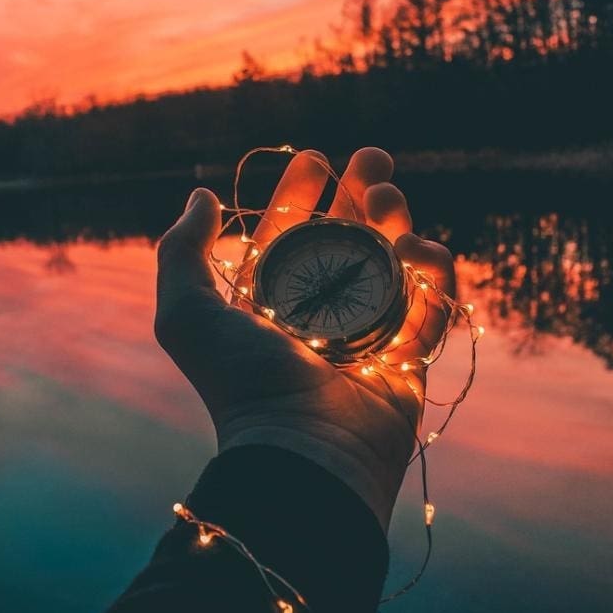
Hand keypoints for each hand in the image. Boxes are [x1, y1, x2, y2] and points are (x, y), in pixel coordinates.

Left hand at [155, 148, 454, 531]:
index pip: (291, 236)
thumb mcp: (187, 313)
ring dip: (396, 222)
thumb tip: (201, 195)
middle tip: (374, 161)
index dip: (301, 195)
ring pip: (392, 262)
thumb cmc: (242, 384)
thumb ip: (180, 251)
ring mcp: (368, 333)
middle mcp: (321, 313)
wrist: (303, 451)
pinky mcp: (410, 355)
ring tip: (390, 200)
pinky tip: (417, 248)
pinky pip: (431, 301)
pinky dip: (432, 270)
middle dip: (362, 194)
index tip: (316, 160)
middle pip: (349, 240)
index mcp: (273, 301)